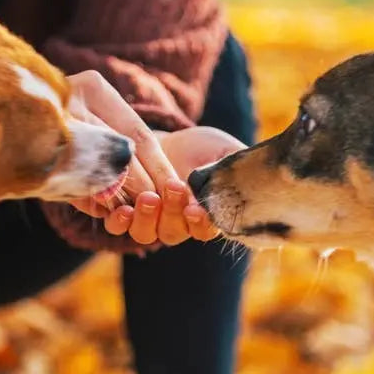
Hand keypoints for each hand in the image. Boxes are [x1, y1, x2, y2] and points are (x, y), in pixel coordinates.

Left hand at [64, 71, 246, 244]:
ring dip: (147, 219)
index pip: (205, 231)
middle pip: (174, 233)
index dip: (201, 224)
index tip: (197, 209)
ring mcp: (148, 222)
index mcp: (204, 217)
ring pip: (146, 235)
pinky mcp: (123, 213)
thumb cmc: (199, 148)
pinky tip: (122, 209)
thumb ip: (238, 168)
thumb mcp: (224, 152)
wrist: (160, 139)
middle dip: (174, 212)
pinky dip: (119, 221)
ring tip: (148, 198)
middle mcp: (177, 226)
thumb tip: (255, 178)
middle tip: (174, 186)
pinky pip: (118, 227)